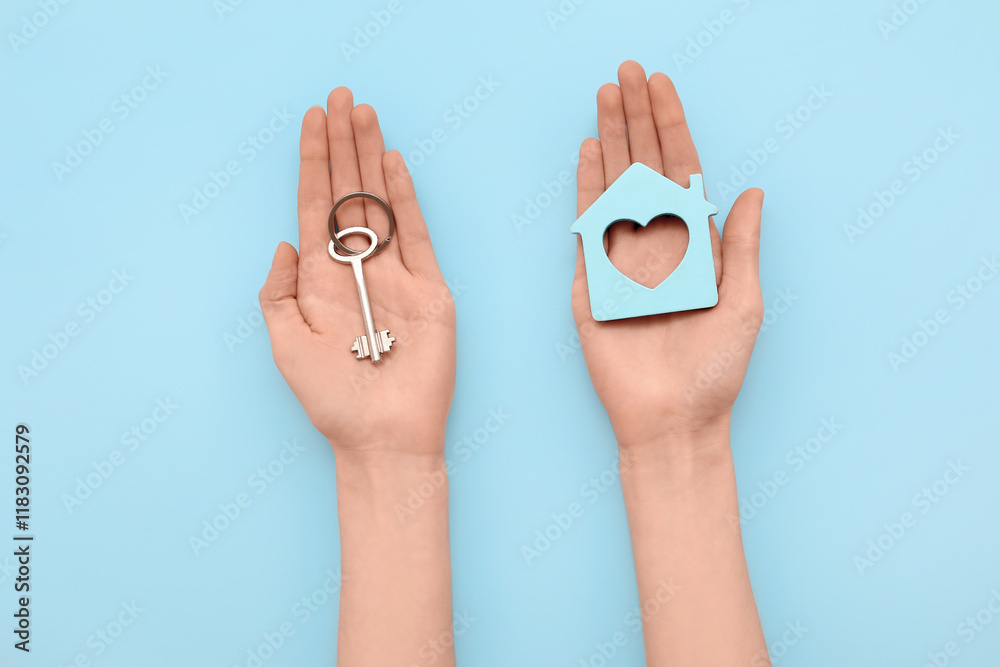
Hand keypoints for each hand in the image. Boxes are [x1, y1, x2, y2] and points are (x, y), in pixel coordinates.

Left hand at [260, 88, 454, 454]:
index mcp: (321, 280)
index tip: (312, 120)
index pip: (315, 207)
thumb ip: (277, 293)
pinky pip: (418, 235)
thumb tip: (284, 242)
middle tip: (341, 97)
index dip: (312, 162)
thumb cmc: (331, 400)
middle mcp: (359, 270)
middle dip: (343, 145)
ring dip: (372, 158)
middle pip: (349, 193)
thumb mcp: (285, 345)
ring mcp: (397, 276)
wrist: (382, 436)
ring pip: (382, 203)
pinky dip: (405, 199)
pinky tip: (393, 165)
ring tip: (364, 114)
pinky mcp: (430, 289)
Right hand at [572, 61, 764, 451]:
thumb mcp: (744, 304)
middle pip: (645, 167)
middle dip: (636, 118)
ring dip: (611, 139)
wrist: (672, 420)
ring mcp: (622, 261)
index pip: (682, 171)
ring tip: (606, 96)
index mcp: (697, 246)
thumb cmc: (715, 371)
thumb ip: (742, 246)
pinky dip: (587, 188)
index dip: (672, 127)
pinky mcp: (593, 284)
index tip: (661, 86)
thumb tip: (753, 190)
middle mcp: (658, 245)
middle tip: (626, 72)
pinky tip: (589, 153)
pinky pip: (588, 228)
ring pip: (615, 186)